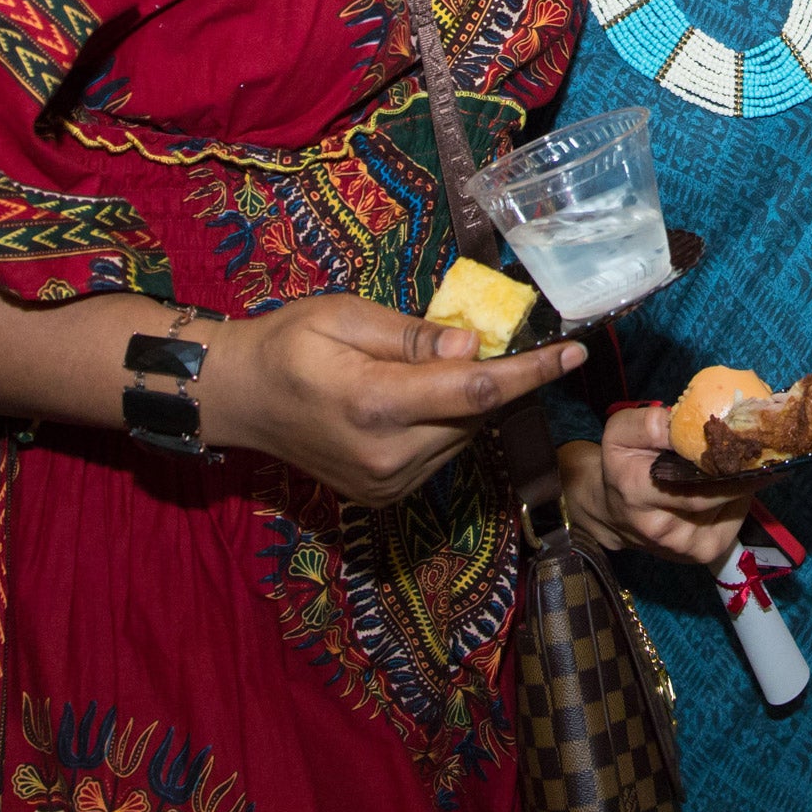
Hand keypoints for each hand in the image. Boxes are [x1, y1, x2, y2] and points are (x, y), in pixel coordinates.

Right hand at [208, 295, 585, 507]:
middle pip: (476, 413)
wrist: (237, 398)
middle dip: (493, 375)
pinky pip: (441, 453)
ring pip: (463, 435)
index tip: (574, 351)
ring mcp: (386, 484)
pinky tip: (415, 399)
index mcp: (376, 405)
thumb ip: (416, 336)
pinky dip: (445, 423)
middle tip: (482, 338)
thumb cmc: (288, 342)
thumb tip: (477, 346)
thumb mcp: (346, 316)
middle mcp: (388, 456)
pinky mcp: (385, 495)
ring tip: (426, 368)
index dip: (533, 370)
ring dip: (467, 400)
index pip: (477, 389)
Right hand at [559, 404, 753, 564]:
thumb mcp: (621, 432)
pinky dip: (737, 498)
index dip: (722, 461)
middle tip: (753, 443)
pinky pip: (735, 518)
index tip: (743, 438)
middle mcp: (661, 527)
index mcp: (638, 491)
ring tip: (737, 460)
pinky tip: (725, 484)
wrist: (613, 511)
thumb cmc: (623, 465)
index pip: (691, 482)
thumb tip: (686, 421)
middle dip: (739, 467)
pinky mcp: (702, 553)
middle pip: (717, 495)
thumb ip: (649, 423)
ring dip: (739, 481)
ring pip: (730, 505)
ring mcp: (685, 546)